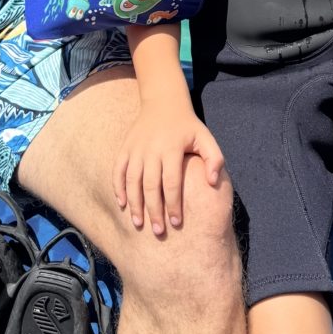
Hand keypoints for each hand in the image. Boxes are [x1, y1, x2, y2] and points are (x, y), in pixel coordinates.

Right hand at [112, 97, 224, 236]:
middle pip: (150, 185)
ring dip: (134, 203)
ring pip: (132, 180)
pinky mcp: (125, 148)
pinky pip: (118, 170)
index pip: (172, 182)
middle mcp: (151, 148)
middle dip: (154, 210)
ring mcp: (135, 148)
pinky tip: (122, 204)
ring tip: (138, 224)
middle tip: (158, 232)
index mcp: (172, 147)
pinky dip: (117, 188)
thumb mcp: (205, 137)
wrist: (163, 101)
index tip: (176, 223)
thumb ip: (214, 159)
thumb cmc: (187, 126)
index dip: (174, 204)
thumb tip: (212, 182)